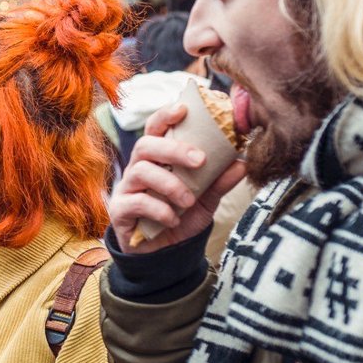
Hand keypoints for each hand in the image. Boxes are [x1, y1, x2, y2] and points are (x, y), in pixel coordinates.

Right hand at [109, 103, 247, 253]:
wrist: (165, 252)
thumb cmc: (181, 217)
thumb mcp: (206, 199)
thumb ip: (219, 182)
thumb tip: (242, 163)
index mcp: (158, 158)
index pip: (156, 129)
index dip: (165, 116)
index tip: (184, 109)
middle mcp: (139, 168)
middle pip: (146, 145)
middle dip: (173, 149)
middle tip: (199, 160)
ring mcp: (127, 188)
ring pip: (141, 171)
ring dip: (169, 184)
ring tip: (189, 202)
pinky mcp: (120, 210)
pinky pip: (136, 202)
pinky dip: (159, 209)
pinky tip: (173, 219)